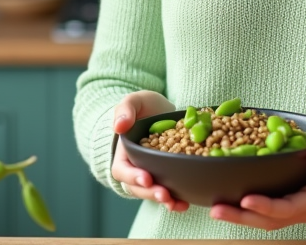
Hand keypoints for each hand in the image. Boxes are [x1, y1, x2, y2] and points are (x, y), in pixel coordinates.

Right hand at [109, 90, 189, 212]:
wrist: (163, 111)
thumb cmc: (145, 106)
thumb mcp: (135, 101)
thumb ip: (125, 109)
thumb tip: (118, 126)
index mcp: (124, 153)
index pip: (122, 170)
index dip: (133, 176)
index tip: (146, 178)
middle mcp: (136, 167)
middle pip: (138, 187)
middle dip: (150, 193)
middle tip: (164, 194)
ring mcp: (152, 173)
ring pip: (153, 193)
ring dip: (164, 200)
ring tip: (177, 203)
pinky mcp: (167, 175)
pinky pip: (169, 191)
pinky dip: (176, 199)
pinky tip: (186, 202)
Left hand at [209, 130, 305, 229]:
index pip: (291, 207)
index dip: (268, 206)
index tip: (247, 199)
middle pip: (272, 220)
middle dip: (243, 217)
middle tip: (216, 209)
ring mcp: (299, 210)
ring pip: (267, 221)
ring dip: (240, 217)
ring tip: (215, 208)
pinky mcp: (292, 206)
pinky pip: (268, 214)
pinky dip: (248, 211)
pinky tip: (229, 202)